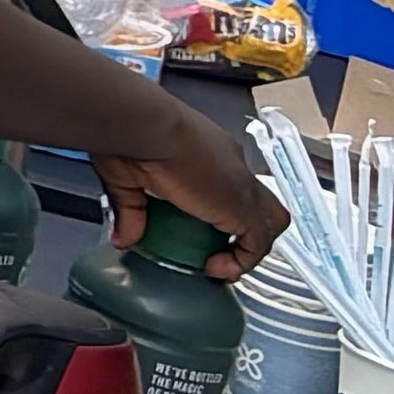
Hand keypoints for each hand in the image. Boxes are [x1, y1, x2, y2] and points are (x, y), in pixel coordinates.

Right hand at [92, 112, 287, 271]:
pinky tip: (214, 268)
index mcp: (207, 151)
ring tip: (219, 263)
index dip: (216, 207)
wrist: (145, 125)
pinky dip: (241, 262)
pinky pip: (258, 245)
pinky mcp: (243, 208)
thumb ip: (130, 210)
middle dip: (244, 227)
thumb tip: (122, 238)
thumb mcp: (126, 178)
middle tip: (214, 248)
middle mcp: (232, 165)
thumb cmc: (131, 137)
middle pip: (259, 201)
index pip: (227, 182)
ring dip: (249, 245)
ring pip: (271, 221)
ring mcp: (242, 187)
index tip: (193, 227)